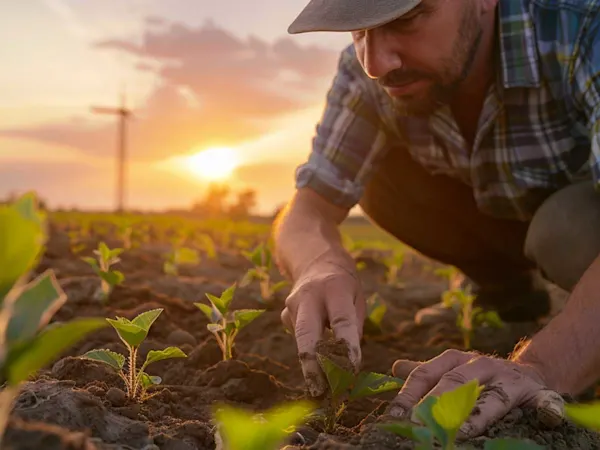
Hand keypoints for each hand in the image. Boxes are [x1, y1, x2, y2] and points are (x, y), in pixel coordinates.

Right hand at [281, 262, 365, 396]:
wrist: (316, 261)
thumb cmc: (344, 285)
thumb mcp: (357, 298)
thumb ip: (354, 327)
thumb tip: (346, 362)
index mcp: (335, 287)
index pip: (341, 321)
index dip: (346, 347)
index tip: (352, 369)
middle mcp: (308, 294)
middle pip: (307, 333)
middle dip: (312, 364)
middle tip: (320, 389)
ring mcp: (292, 304)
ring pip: (301, 339)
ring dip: (312, 364)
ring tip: (323, 386)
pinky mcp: (284, 314)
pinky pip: (298, 337)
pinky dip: (309, 349)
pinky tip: (317, 347)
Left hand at [389, 349, 563, 438]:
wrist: (526, 372)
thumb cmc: (479, 376)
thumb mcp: (451, 369)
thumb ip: (425, 372)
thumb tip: (394, 369)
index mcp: (456, 359)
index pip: (426, 374)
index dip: (410, 395)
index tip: (396, 416)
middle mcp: (481, 365)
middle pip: (456, 383)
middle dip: (437, 404)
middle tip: (420, 424)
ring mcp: (510, 379)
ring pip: (494, 396)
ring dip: (479, 415)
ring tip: (462, 432)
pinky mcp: (537, 392)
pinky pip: (544, 401)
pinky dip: (548, 409)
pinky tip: (550, 418)